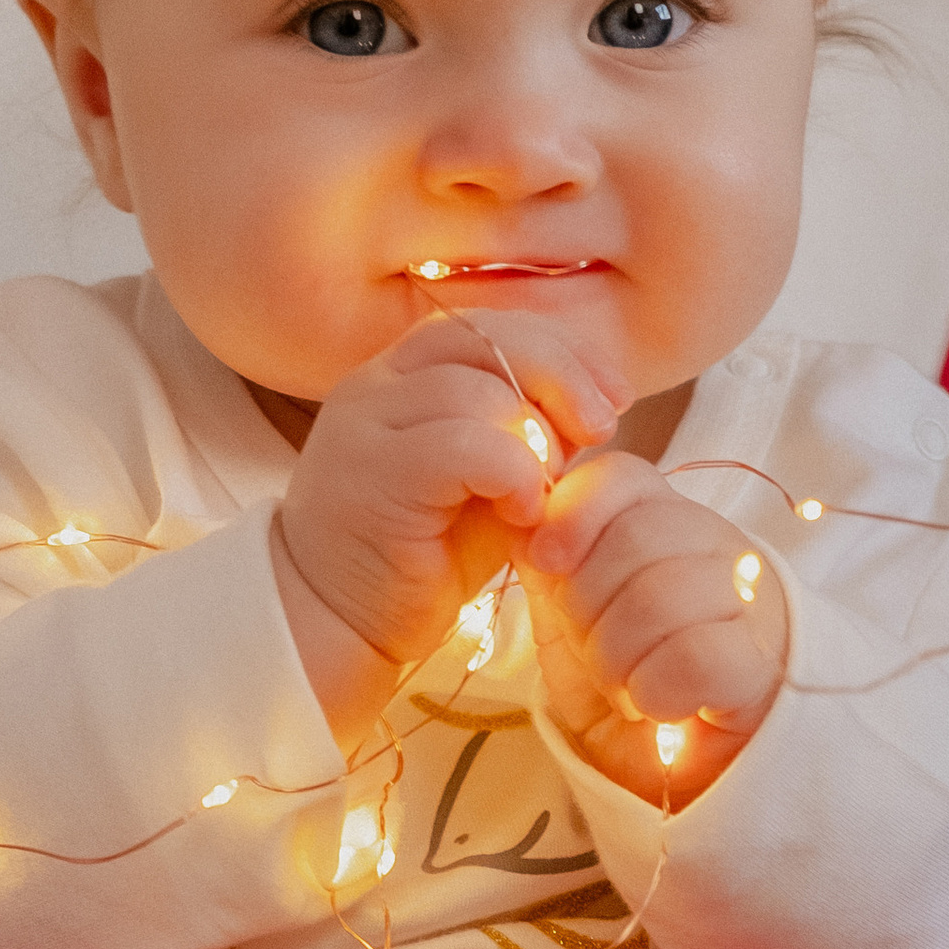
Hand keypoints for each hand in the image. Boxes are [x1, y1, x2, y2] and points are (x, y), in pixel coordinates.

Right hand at [272, 310, 618, 741]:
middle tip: (601, 429)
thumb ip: (525, 434)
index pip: (491, 326)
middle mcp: (378, 382)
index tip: (613, 396)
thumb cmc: (419, 556)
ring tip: (540, 495)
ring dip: (536, 441)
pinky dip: (514, 474)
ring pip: (481, 391)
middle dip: (563, 377)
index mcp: (405, 373)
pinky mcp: (371, 472)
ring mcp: (367, 422)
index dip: (562, 351)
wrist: (335, 622)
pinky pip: (465, 444)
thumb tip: (593, 407)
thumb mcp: (486, 481)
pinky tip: (522, 512)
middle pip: (488, 338)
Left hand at [512, 449, 786, 800]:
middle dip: (588, 607)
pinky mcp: (764, 668)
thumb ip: (552, 571)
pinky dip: (656, 691)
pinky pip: (693, 656)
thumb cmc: (634, 688)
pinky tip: (660, 709)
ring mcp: (752, 604)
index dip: (574, 512)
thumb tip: (520, 523)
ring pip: (659, 597)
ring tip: (629, 690)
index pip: (623, 476)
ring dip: (617, 660)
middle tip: (598, 656)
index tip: (547, 562)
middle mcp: (718, 549)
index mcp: (669, 525)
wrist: (691, 777)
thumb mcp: (576, 626)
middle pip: (634, 536)